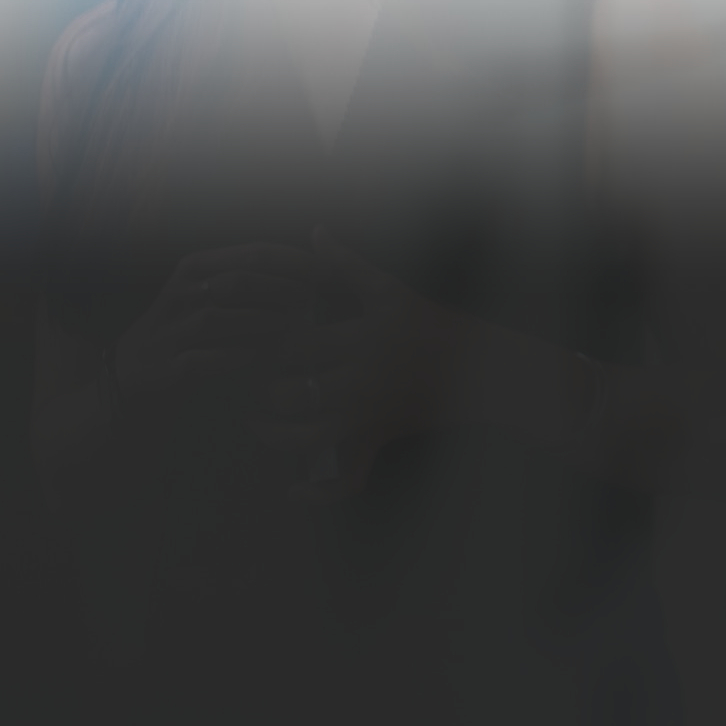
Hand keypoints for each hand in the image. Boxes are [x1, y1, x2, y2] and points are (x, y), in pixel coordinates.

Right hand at [113, 244, 321, 403]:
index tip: (326, 274)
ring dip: (263, 324)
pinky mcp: (160, 373)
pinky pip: (201, 361)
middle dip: (282, 291)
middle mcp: (176, 296)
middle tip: (312, 306)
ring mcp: (164, 334)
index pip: (251, 253)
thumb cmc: (187, 340)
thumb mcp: (210, 301)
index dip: (294, 261)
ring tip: (295, 331)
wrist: (129, 389)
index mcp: (193, 270)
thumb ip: (251, 282)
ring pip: (217, 319)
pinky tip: (264, 362)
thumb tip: (311, 268)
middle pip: (237, 282)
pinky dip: (236, 360)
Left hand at [259, 231, 470, 500]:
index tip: (244, 345)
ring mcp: (371, 414)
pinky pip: (348, 475)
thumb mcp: (390, 291)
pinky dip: (318, 492)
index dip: (261, 349)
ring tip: (259, 425)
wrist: (481, 367)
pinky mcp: (380, 438)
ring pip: (307, 437)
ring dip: (275, 436)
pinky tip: (290, 492)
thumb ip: (346, 265)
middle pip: (293, 393)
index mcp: (361, 339)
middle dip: (263, 393)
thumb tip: (313, 233)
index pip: (295, 346)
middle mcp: (363, 379)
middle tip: (246, 387)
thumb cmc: (431, 323)